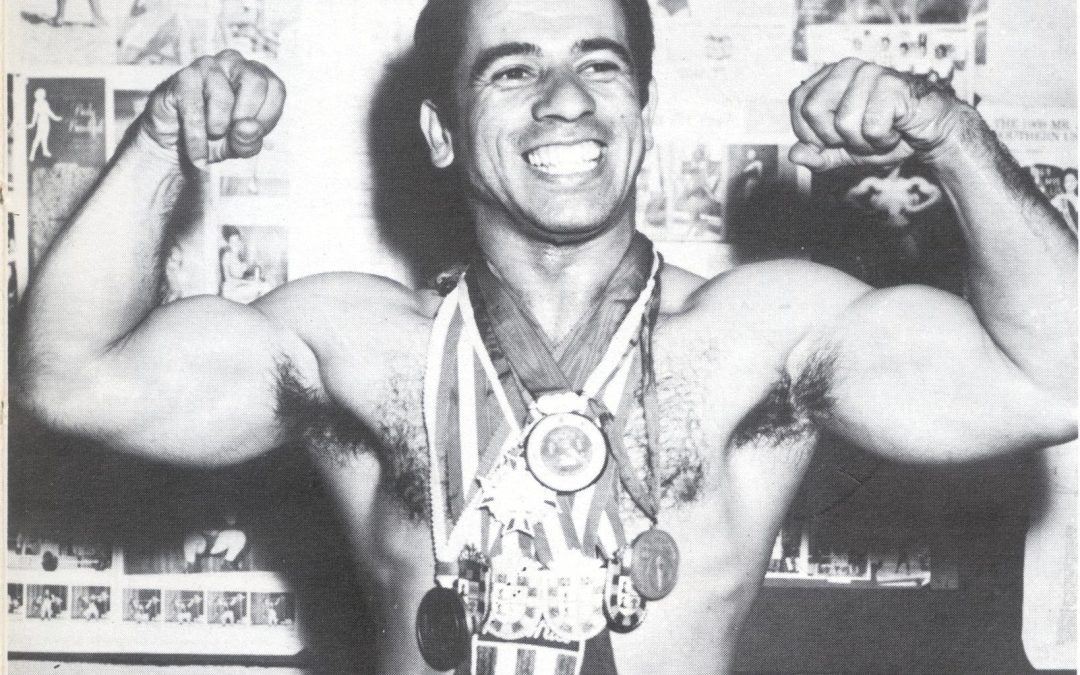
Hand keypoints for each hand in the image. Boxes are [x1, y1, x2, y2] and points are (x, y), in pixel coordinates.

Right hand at [141, 49, 284, 168]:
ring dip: (218, 127)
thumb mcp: (239, 146)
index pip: (276, 88)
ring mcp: (208, 65)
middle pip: (256, 82)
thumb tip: (247, 127)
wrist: (177, 141)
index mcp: (256, 75)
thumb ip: (249, 141)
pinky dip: (197, 138)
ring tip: (211, 134)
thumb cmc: (214, 137)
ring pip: (224, 97)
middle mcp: (234, 63)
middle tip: (232, 132)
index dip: (267, 117)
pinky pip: (194, 108)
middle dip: (245, 117)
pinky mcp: (184, 76)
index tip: (251, 133)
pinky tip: (198, 155)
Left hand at [787, 58, 966, 171]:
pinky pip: (872, 127)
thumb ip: (817, 156)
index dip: (811, 132)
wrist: (928, 132)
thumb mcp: (843, 152)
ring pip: (843, 122)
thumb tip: (794, 155)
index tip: (835, 138)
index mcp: (828, 77)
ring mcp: (869, 72)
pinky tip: (896, 130)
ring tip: (880, 133)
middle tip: (859, 136)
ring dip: (863, 142)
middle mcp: (846, 68)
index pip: (798, 104)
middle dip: (835, 137)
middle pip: (813, 111)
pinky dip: (883, 140)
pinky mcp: (892, 84)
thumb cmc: (884, 135)